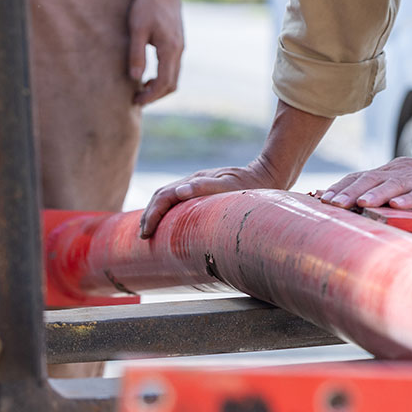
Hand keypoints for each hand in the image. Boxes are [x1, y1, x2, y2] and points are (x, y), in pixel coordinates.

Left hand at [127, 0, 182, 105]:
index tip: (135, 100)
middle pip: (172, 84)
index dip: (150, 96)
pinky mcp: (178, 43)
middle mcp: (179, 51)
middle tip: (136, 99)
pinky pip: (173, 67)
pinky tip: (148, 74)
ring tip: (140, 89)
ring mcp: (180, 47)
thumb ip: (137, 54)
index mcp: (170, 49)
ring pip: (174, 76)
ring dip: (159, 87)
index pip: (164, 83)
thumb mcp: (137, 28)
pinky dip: (163, 76)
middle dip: (156, 95)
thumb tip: (135, 78)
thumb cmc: (148, 4)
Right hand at [139, 157, 279, 237]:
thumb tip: (179, 190)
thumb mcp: (230, 187)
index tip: (146, 234)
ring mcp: (198, 185)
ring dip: (156, 213)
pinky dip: (167, 211)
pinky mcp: (204, 191)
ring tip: (150, 231)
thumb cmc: (250, 186)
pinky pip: (178, 201)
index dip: (152, 215)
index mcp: (196, 180)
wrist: (268, 175)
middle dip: (149, 214)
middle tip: (144, 236)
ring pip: (168, 197)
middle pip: (162, 195)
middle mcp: (193, 181)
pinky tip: (169, 224)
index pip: (164, 196)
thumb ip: (205, 187)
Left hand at [316, 147, 411, 212]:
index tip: (320, 199)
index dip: (339, 187)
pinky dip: (409, 200)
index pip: (358, 177)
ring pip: (392, 186)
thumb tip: (349, 209)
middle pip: (369, 180)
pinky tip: (398, 206)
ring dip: (375, 195)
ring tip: (361, 204)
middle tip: (332, 204)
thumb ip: (379, 192)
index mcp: (386, 173)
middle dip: (349, 192)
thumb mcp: (400, 184)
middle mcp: (398, 173)